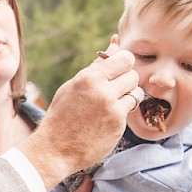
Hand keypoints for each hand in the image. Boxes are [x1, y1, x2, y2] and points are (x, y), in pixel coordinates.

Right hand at [21, 45, 142, 189]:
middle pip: (133, 74)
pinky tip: (109, 116)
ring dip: (129, 95)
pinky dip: (124, 110)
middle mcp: (102, 91)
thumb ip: (97, 66)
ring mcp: (112, 108)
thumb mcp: (73, 86)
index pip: (124, 58)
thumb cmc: (62, 115)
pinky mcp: (118, 124)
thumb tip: (116, 42)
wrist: (55, 149)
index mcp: (89, 77)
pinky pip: (130, 109)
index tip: (117, 71)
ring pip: (137, 91)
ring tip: (113, 102)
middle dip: (126, 79)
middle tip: (114, 89)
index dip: (124, 63)